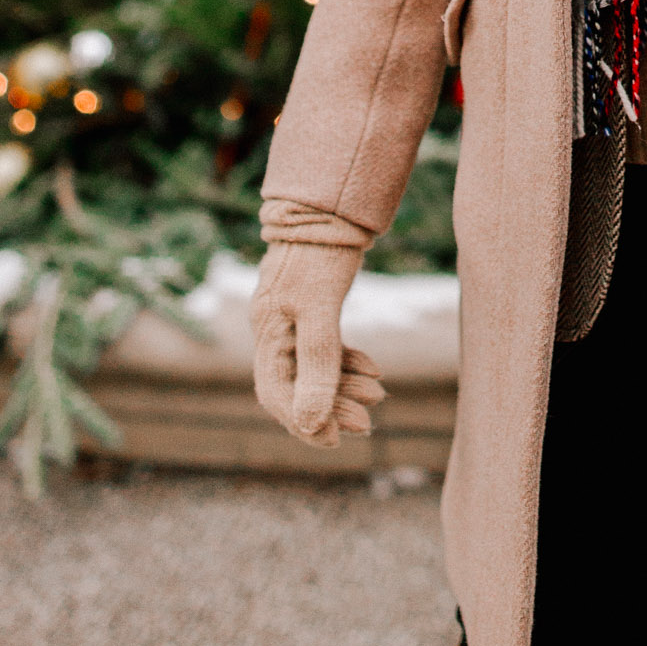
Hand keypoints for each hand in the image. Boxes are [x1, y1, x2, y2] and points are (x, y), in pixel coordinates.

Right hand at [251, 240, 385, 447]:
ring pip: (314, 368)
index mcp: (267, 333)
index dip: (304, 422)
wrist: (329, 205)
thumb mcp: (321, 310)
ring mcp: (291, 317)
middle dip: (331, 408)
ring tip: (378, 396)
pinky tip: (372, 369)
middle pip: (296, 386)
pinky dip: (347, 362)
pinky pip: (325, 346)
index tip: (335, 440)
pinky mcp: (311, 306)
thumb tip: (311, 424)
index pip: (277, 395)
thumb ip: (317, 365)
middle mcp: (273, 329)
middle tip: (367, 424)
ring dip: (344, 387)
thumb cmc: (321, 254)